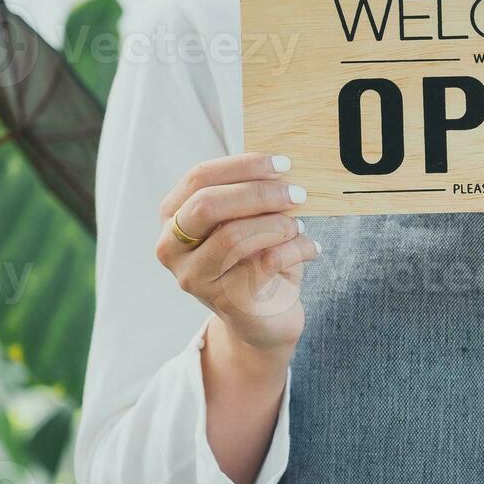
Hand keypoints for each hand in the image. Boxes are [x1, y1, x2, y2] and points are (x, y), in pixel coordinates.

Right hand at [155, 153, 317, 360]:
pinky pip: (264, 262)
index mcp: (173, 216)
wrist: (265, 319)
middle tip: (297, 192)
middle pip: (207, 205)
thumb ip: (251, 194)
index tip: (282, 163)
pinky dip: (295, 248)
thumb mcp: (249, 221)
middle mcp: (172, 247)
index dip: (242, 166)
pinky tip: (310, 247)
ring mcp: (194, 277)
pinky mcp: (224, 300)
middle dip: (259, 193)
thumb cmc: (256, 259)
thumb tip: (280, 166)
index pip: (199, 178)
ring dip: (277, 224)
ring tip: (299, 225)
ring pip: (232, 235)